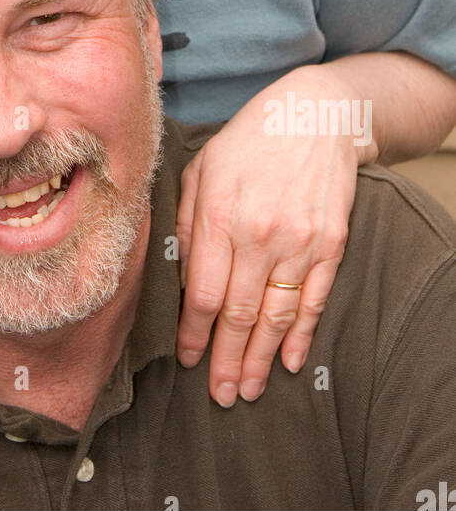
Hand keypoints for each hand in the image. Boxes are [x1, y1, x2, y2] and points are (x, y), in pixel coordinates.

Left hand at [174, 67, 369, 405]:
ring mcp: (300, 241)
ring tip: (249, 389)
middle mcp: (259, 234)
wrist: (315, 116)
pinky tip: (290, 361)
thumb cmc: (248, 141)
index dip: (194, 333)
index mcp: (219, 215)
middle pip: (239, 314)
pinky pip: (314, 300)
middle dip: (227, 360)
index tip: (188, 359)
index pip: (203, 293)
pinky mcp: (331, 244)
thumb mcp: (201, 168)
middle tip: (220, 394)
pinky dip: (302, 335)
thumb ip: (186, 222)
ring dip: (262, 359)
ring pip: (276, 315)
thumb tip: (179, 276)